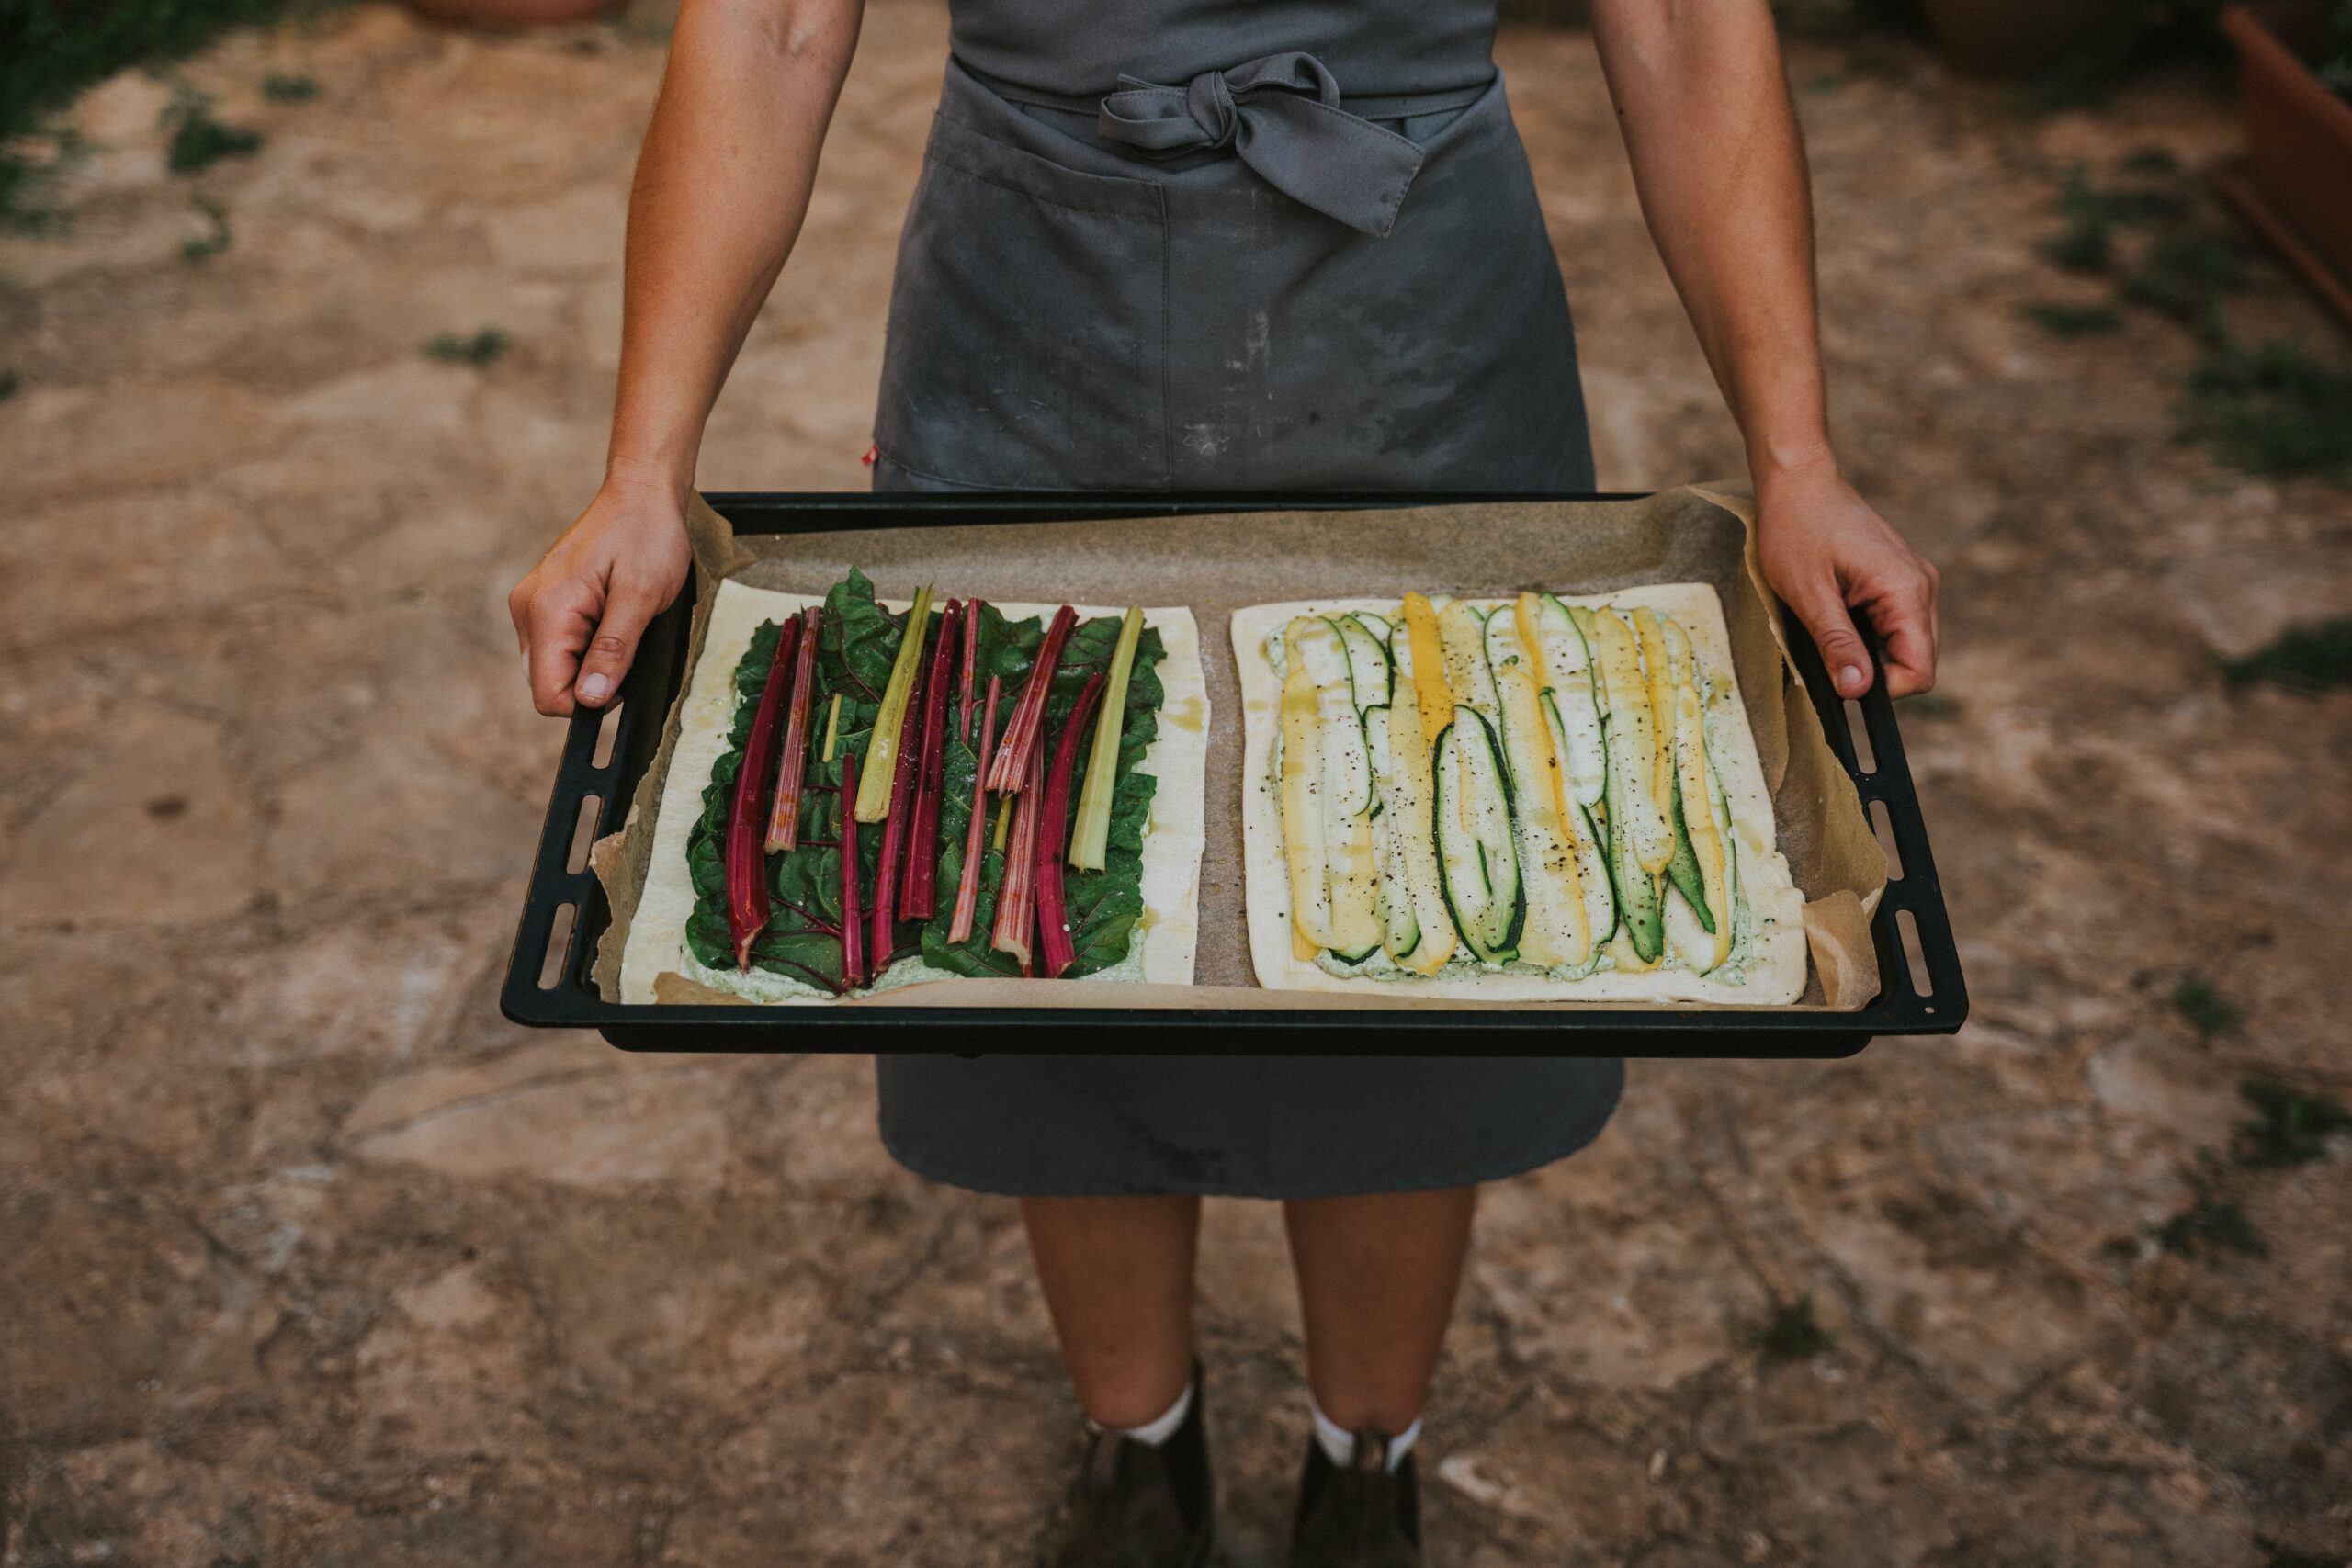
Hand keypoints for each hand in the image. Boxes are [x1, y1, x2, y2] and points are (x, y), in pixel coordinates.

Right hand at [508, 481, 692, 715]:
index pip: (548, 695)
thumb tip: (592, 699)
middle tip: (627, 639)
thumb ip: (614, 650)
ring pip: (555, 666)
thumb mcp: (641, 597)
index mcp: (546, 611)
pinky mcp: (543, 601)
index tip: (622, 675)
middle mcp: (527, 609)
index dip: (589, 700)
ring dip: (591, 659)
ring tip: (621, 620)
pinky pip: (560, 644)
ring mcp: (531, 604)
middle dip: (591, 678)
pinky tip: (610, 614)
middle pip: (549, 684)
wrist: (641, 494)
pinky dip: (587, 643)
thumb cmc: (646, 536)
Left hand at [1753, 463, 1939, 700]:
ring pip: (1906, 644)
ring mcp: (1916, 580)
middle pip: (1918, 661)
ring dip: (1870, 650)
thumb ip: (1837, 643)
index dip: (1883, 688)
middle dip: (1875, 670)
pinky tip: (1839, 612)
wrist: (1800, 482)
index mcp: (1907, 590)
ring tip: (1831, 622)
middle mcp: (1923, 586)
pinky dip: (1869, 631)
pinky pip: (1896, 623)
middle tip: (1829, 648)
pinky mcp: (1901, 578)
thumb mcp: (1809, 594)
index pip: (1920, 670)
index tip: (1842, 675)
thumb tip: (1857, 691)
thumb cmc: (1798, 529)